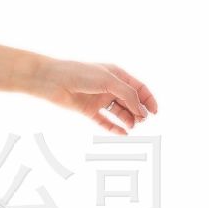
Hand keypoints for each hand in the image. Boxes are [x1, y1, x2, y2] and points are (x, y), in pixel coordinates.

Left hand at [36, 58, 158, 134]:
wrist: (53, 80)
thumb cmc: (80, 74)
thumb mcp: (109, 81)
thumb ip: (128, 95)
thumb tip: (142, 111)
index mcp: (116, 75)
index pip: (138, 88)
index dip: (148, 100)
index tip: (155, 112)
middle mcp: (109, 87)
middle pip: (130, 101)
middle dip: (139, 111)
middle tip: (142, 120)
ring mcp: (98, 99)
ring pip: (119, 112)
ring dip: (128, 119)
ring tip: (132, 126)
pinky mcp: (88, 110)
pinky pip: (104, 121)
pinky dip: (114, 128)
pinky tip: (123, 133)